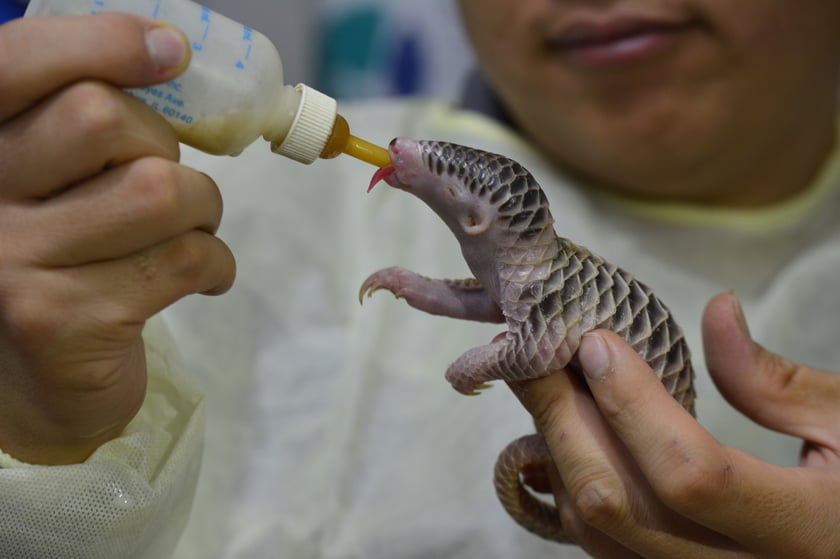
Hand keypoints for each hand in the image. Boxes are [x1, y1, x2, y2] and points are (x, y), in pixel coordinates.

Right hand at [0, 15, 234, 464]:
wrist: (35, 386)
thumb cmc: (60, 264)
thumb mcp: (51, 182)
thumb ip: (82, 124)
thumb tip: (164, 50)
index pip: (16, 61)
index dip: (100, 42)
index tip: (167, 50)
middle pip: (103, 119)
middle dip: (165, 147)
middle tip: (168, 184)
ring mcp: (11, 264)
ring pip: (159, 190)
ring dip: (201, 208)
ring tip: (191, 232)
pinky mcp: (62, 321)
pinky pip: (184, 259)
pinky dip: (216, 263)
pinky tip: (203, 277)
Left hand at [513, 293, 839, 557]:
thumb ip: (780, 382)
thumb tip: (718, 310)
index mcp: (802, 534)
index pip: (692, 473)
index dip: (634, 404)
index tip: (598, 343)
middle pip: (621, 503)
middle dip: (566, 418)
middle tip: (536, 351)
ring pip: (599, 529)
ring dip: (559, 449)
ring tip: (543, 381)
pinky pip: (602, 543)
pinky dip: (571, 485)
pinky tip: (568, 432)